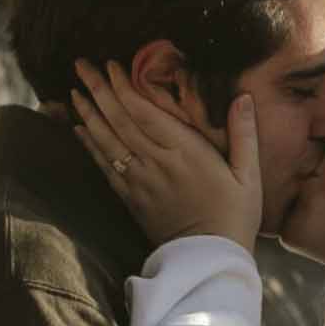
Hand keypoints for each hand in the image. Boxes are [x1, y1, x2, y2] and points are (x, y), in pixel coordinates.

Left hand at [72, 62, 260, 247]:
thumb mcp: (249, 175)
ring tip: (74, 92)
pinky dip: (90, 147)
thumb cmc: (235, 216)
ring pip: (108, 141)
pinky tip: (80, 130)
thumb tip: (243, 97)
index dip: (125, 87)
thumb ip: (244, 134)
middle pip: (120, 120)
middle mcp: (157, 163)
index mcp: (185, 152)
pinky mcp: (131, 199)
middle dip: (98, 91)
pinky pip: (105, 167)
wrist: (210, 260)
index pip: (146, 111)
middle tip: (82, 66)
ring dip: (89, 114)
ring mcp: (140, 182)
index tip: (112, 65)